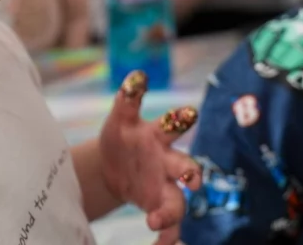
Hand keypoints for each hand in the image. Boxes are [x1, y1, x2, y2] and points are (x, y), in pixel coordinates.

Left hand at [99, 71, 201, 244]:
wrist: (112, 166)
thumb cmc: (121, 137)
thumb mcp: (119, 118)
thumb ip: (127, 98)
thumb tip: (137, 75)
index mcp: (159, 136)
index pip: (175, 124)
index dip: (182, 118)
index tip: (188, 112)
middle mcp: (169, 161)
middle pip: (186, 166)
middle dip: (191, 172)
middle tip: (191, 179)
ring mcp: (165, 186)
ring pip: (178, 200)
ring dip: (171, 211)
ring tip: (154, 219)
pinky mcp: (158, 206)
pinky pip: (169, 224)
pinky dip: (167, 236)